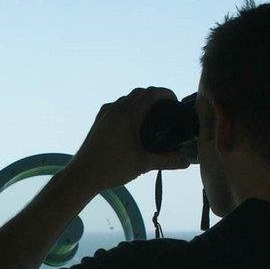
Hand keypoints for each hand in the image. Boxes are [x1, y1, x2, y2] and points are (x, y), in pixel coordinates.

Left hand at [66, 87, 191, 191]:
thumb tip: (187, 161)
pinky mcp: (98, 121)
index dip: (166, 94)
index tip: (175, 103)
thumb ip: (167, 161)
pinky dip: (128, 108)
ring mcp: (105, 114)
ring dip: (140, 101)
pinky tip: (131, 124)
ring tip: (151, 116)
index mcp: (128, 115)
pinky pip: (116, 106)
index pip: (151, 93)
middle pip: (140, 93)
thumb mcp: (143, 164)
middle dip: (155, 97)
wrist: (82, 175)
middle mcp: (116, 110)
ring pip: (127, 98)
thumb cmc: (112, 169)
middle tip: (166, 110)